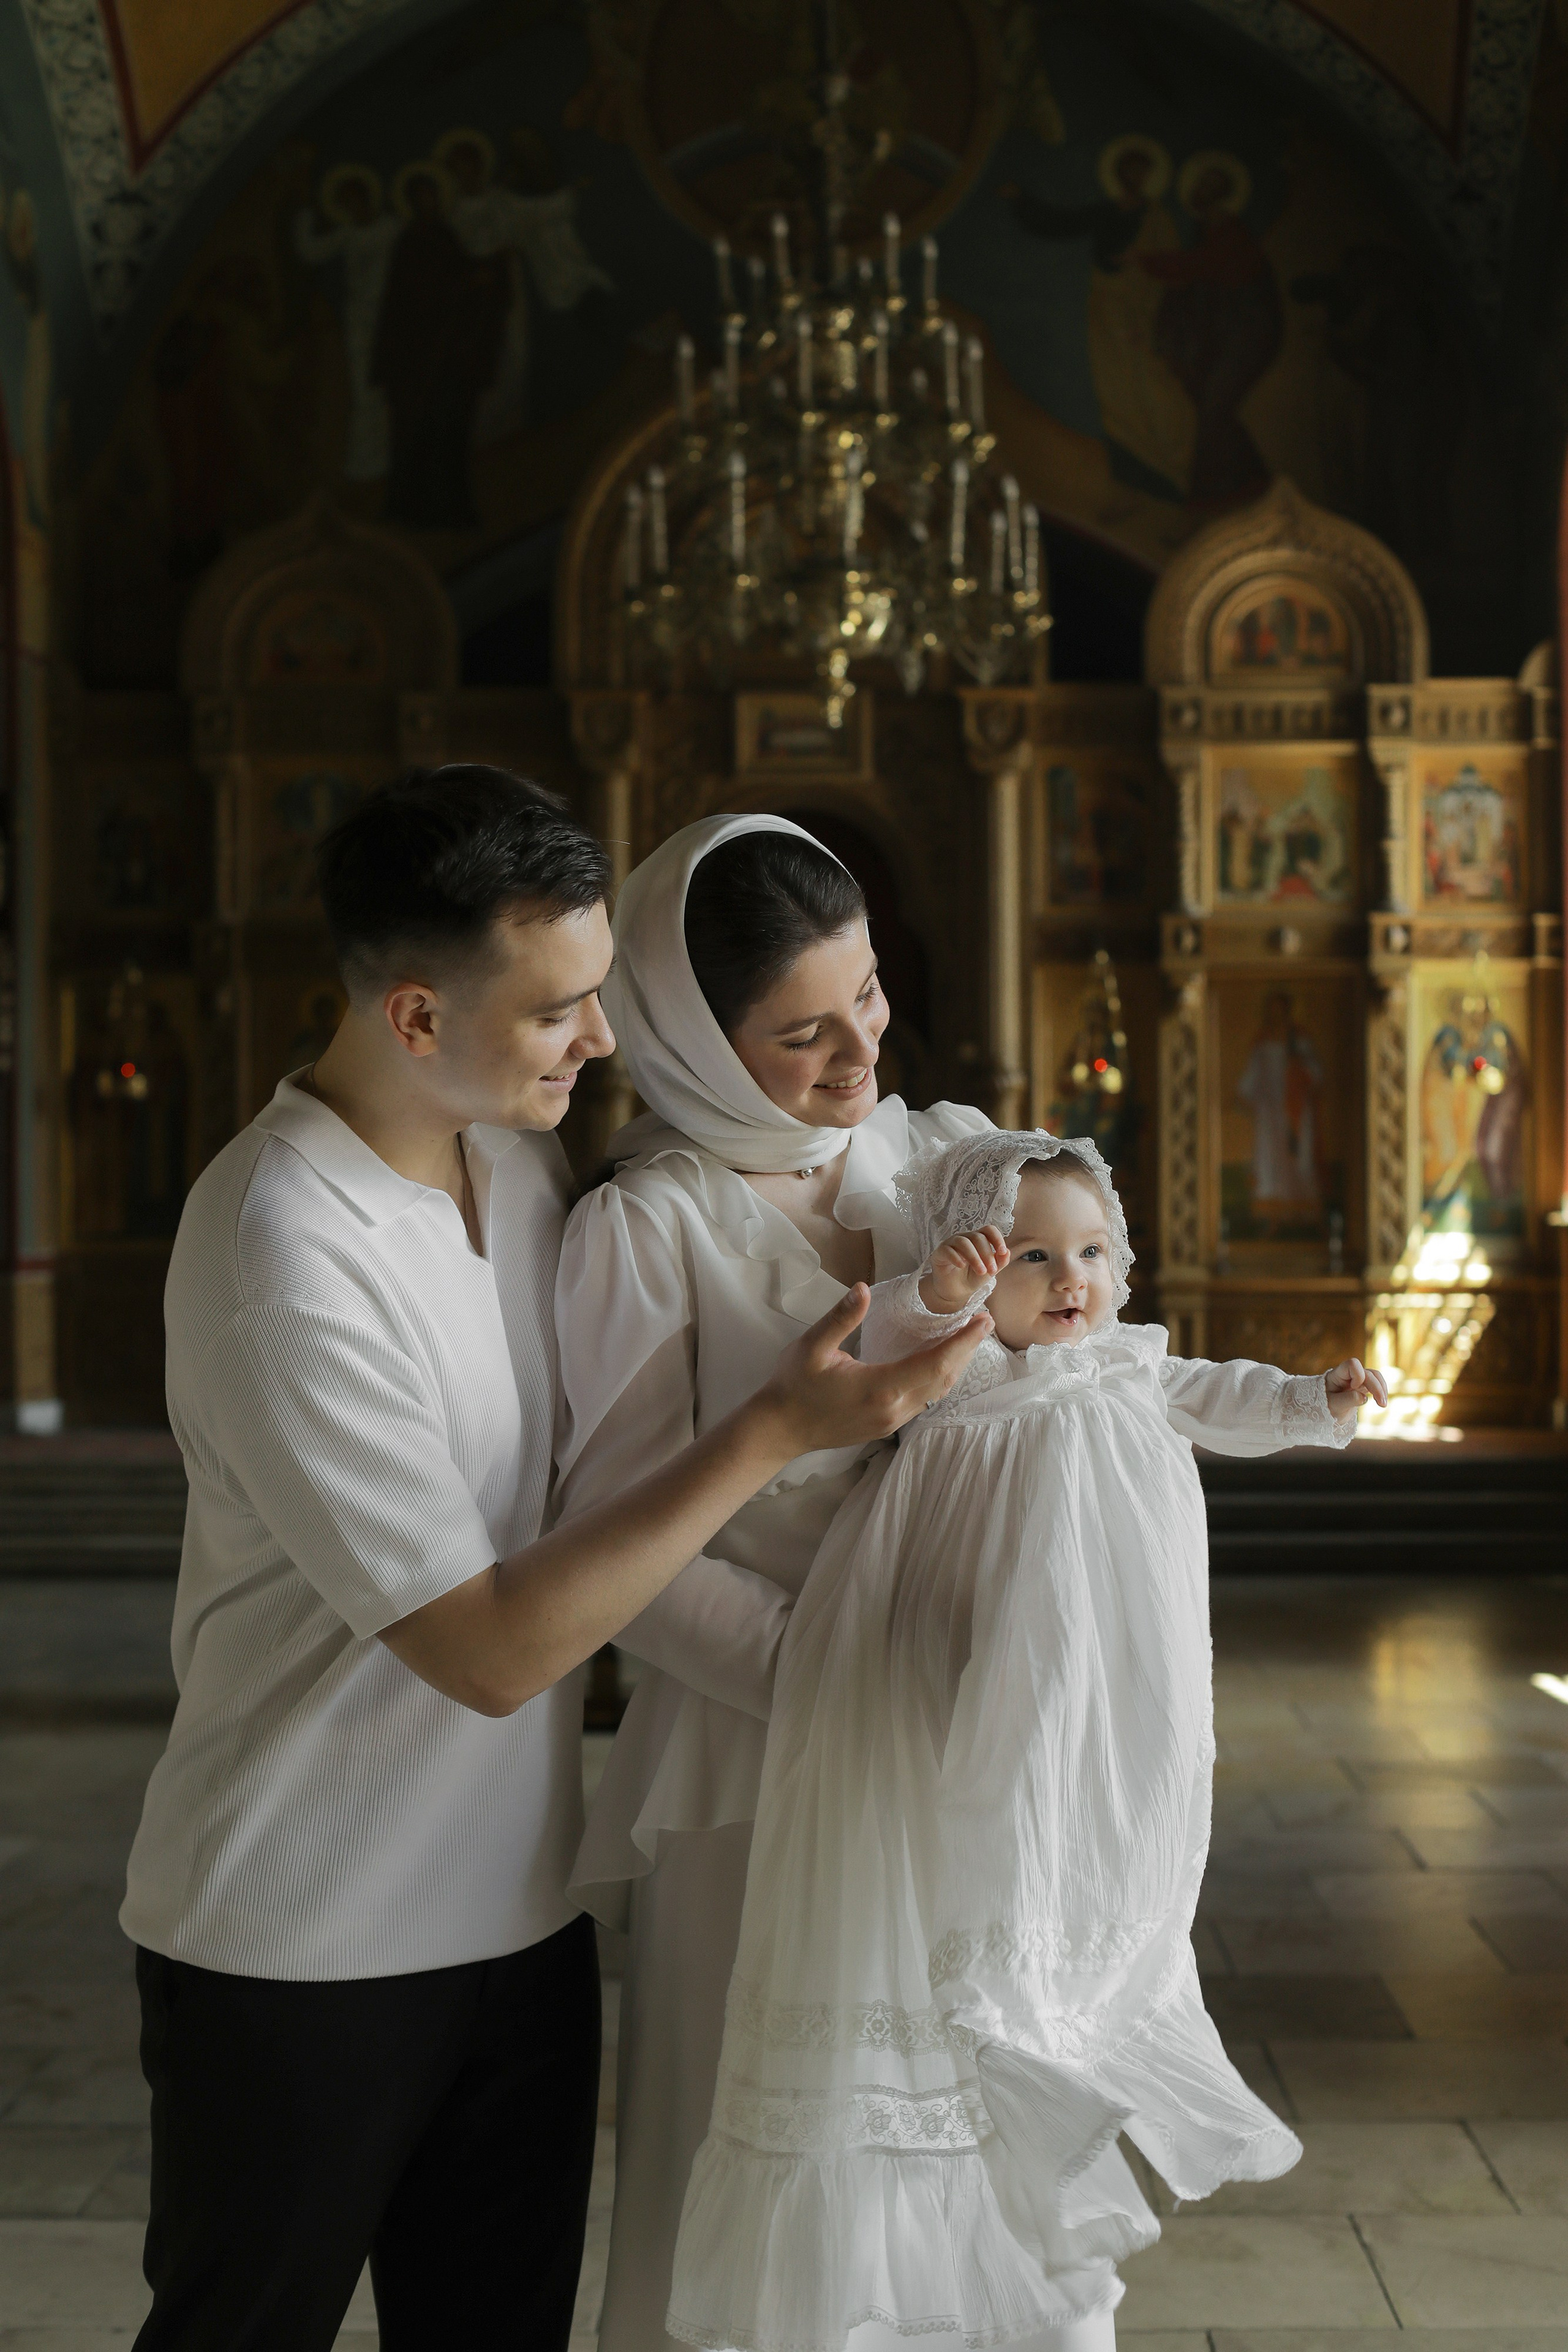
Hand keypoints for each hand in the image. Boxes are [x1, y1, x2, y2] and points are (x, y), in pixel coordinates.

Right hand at [759, 1285, 991, 1452]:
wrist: (780, 1428)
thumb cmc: (793, 1385)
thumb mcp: (811, 1346)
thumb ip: (841, 1317)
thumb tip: (864, 1288)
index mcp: (879, 1387)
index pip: (935, 1364)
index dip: (963, 1342)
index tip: (982, 1320)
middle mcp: (893, 1409)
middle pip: (944, 1379)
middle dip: (967, 1350)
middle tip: (984, 1322)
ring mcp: (891, 1422)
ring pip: (937, 1393)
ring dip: (956, 1365)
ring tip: (968, 1339)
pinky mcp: (886, 1426)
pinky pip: (924, 1400)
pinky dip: (939, 1378)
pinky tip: (941, 1361)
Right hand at [920, 1225, 1008, 1313]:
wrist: (956, 1292)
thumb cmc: (972, 1278)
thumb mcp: (989, 1272)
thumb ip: (1000, 1262)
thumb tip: (1007, 1252)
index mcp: (978, 1240)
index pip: (988, 1230)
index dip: (997, 1238)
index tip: (1002, 1252)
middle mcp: (964, 1238)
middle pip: (977, 1237)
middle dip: (987, 1254)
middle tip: (992, 1271)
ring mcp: (951, 1244)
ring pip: (963, 1242)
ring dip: (974, 1257)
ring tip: (981, 1271)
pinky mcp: (939, 1253)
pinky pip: (947, 1250)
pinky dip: (955, 1257)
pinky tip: (961, 1266)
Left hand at [1325, 1357, 1388, 1421]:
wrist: (1327, 1411)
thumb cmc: (1326, 1405)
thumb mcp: (1334, 1404)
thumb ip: (1348, 1399)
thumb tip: (1364, 1397)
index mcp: (1338, 1374)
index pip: (1352, 1364)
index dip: (1358, 1375)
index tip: (1354, 1387)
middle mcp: (1349, 1374)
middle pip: (1368, 1373)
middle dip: (1376, 1387)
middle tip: (1381, 1404)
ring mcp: (1357, 1378)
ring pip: (1375, 1376)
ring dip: (1381, 1388)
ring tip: (1383, 1405)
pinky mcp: (1363, 1385)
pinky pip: (1376, 1383)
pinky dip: (1381, 1392)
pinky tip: (1382, 1402)